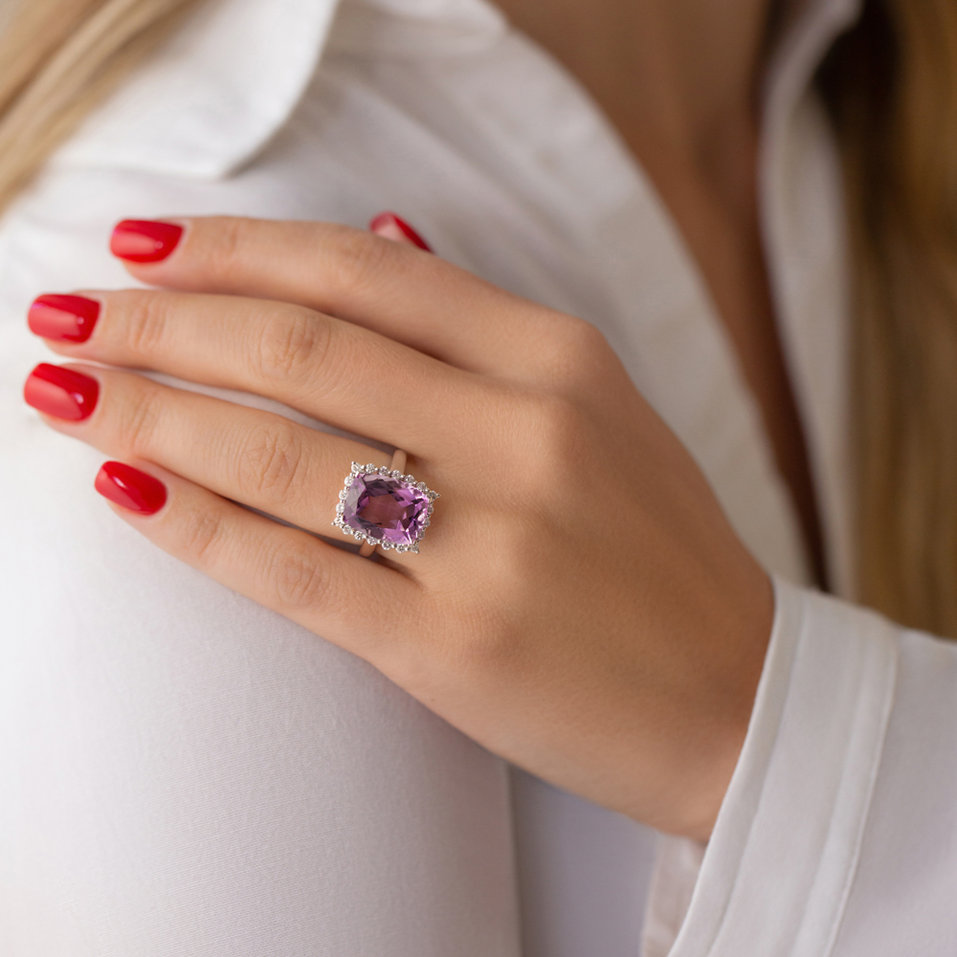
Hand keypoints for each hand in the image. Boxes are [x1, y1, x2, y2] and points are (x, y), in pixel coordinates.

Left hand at [23, 214, 773, 840]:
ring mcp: (490, 544)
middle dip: (160, 325)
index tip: (144, 252)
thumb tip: (377, 237)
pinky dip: (194, 524)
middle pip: (298, 348)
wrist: (736, 695)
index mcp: (560, 361)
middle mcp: (525, 435)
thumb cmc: (660, 551)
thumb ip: (483, 327)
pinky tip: (125, 489)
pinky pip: (292, 570)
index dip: (234, 251)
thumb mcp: (602, 409)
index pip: (360, 273)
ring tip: (65, 393)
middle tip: (70, 318)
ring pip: (278, 452)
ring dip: (149, 414)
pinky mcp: (454, 647)